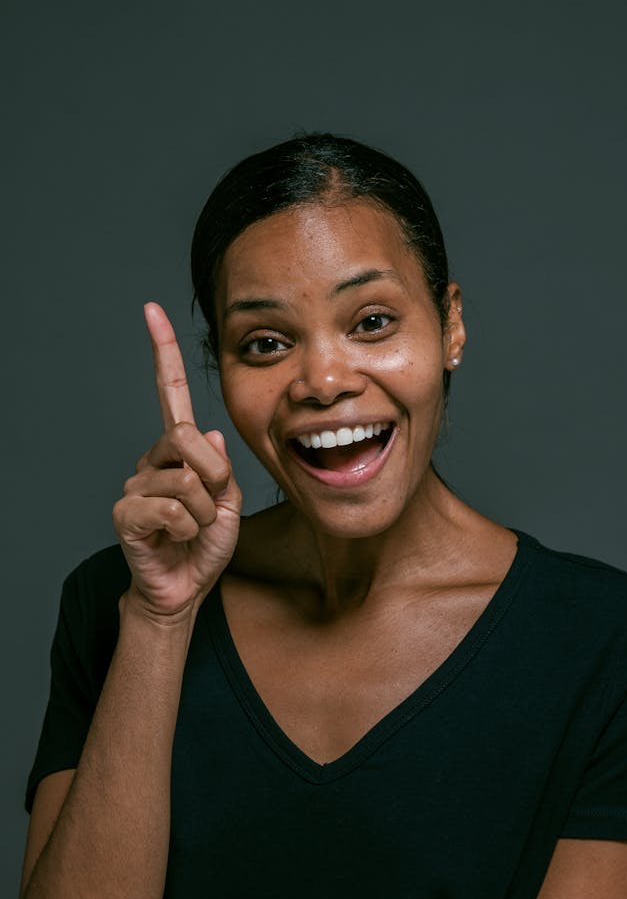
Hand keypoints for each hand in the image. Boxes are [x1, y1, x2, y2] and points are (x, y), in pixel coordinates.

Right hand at [112, 302, 241, 619]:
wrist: (187, 587)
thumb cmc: (206, 544)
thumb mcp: (228, 501)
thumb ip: (221, 468)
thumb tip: (207, 432)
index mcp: (180, 450)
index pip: (171, 394)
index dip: (163, 353)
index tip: (152, 311)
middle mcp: (152, 458)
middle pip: (188, 438)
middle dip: (214, 475)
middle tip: (211, 505)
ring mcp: (136, 484)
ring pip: (185, 480)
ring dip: (204, 512)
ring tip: (192, 529)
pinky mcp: (125, 512)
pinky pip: (170, 507)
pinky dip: (187, 527)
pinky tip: (177, 538)